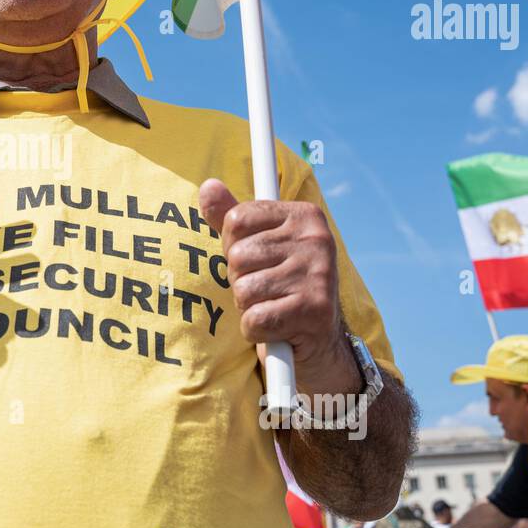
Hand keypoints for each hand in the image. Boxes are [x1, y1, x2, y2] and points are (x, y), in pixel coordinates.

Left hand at [198, 180, 352, 390]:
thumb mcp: (259, 246)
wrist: (319, 341)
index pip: (237, 220)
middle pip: (238, 256)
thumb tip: (208, 186)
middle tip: (265, 290)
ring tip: (272, 307)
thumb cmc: (280, 286)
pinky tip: (276, 328)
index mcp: (305, 216)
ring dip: (248, 307)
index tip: (255, 260)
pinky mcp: (315, 311)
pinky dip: (256, 330)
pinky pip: (255, 319)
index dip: (233, 246)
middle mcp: (317, 240)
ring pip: (244, 289)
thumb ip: (231, 217)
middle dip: (240, 279)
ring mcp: (319, 275)